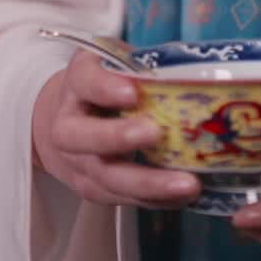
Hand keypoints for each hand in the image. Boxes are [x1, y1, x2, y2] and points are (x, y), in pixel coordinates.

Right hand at [32, 50, 200, 208]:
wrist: (69, 117)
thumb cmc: (108, 82)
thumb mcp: (120, 61)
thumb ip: (145, 65)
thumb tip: (193, 71)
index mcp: (78, 80)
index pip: (85, 81)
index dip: (106, 88)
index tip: (133, 93)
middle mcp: (67, 122)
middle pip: (81, 136)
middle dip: (118, 137)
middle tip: (156, 134)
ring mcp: (76, 161)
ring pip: (103, 176)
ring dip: (147, 183)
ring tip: (188, 184)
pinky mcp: (90, 187)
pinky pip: (118, 198)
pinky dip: (153, 200)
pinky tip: (182, 196)